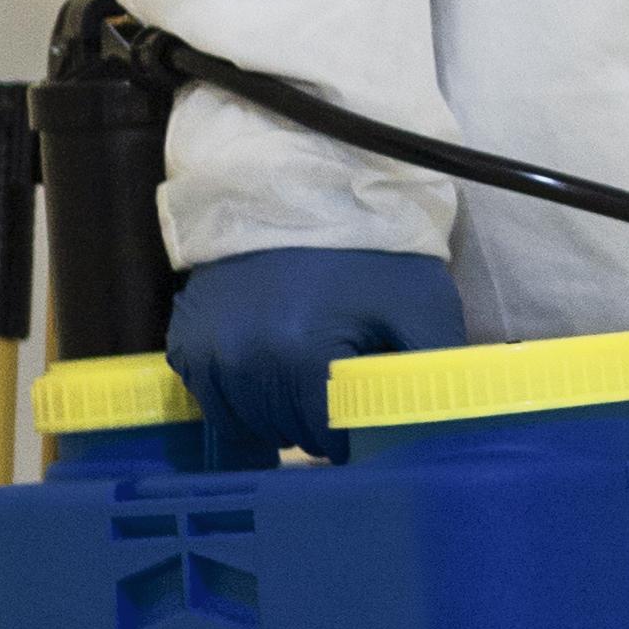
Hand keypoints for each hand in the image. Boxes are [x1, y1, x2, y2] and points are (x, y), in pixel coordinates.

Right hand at [168, 245, 465, 461]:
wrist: (304, 187)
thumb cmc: (372, 251)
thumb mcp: (422, 305)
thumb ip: (436, 374)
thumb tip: (444, 433)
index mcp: (303, 356)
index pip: (327, 441)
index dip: (354, 434)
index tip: (367, 411)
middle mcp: (244, 360)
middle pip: (286, 434)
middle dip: (318, 426)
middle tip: (342, 388)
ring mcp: (208, 351)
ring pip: (246, 425)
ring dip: (277, 417)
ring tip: (306, 378)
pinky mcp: (185, 341)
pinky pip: (212, 400)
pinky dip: (240, 397)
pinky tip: (268, 368)